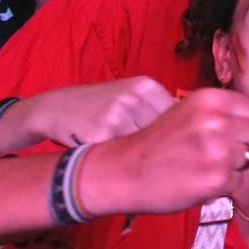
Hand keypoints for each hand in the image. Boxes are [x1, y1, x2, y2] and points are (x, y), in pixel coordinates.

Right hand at [8, 76, 176, 148]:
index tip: (179, 147)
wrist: (53, 109)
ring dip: (145, 158)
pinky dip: (122, 163)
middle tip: (159, 160)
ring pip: (146, 147)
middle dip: (166, 149)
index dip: (181, 135)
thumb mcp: (130, 96)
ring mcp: (117, 115)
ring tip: (135, 160)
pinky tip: (116, 162)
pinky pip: (122, 157)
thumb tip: (195, 131)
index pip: (180, 116)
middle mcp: (134, 97)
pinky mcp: (100, 134)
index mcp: (146, 85)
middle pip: (167, 132)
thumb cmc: (98, 106)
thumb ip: (158, 109)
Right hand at [81, 88, 248, 216]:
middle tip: (215, 152)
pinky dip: (222, 186)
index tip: (227, 132)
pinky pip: (237, 183)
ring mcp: (219, 151)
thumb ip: (220, 112)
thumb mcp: (186, 111)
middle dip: (242, 144)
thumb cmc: (156, 142)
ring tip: (204, 166)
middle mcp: (217, 121)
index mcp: (210, 99)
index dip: (243, 123)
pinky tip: (198, 181)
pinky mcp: (217, 179)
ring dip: (232, 166)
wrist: (122, 170)